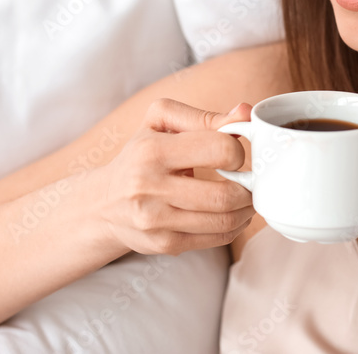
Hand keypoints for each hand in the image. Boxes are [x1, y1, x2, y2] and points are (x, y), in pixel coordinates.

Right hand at [93, 98, 253, 255]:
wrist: (104, 203)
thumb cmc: (140, 154)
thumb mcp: (161, 122)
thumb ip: (205, 117)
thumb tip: (245, 112)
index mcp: (152, 150)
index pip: (219, 150)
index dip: (237, 151)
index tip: (236, 154)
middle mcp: (150, 187)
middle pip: (225, 195)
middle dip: (249, 188)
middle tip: (252, 181)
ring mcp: (156, 220)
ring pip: (224, 220)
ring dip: (247, 209)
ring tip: (247, 197)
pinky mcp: (164, 244)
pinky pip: (216, 239)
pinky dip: (235, 226)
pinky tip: (234, 214)